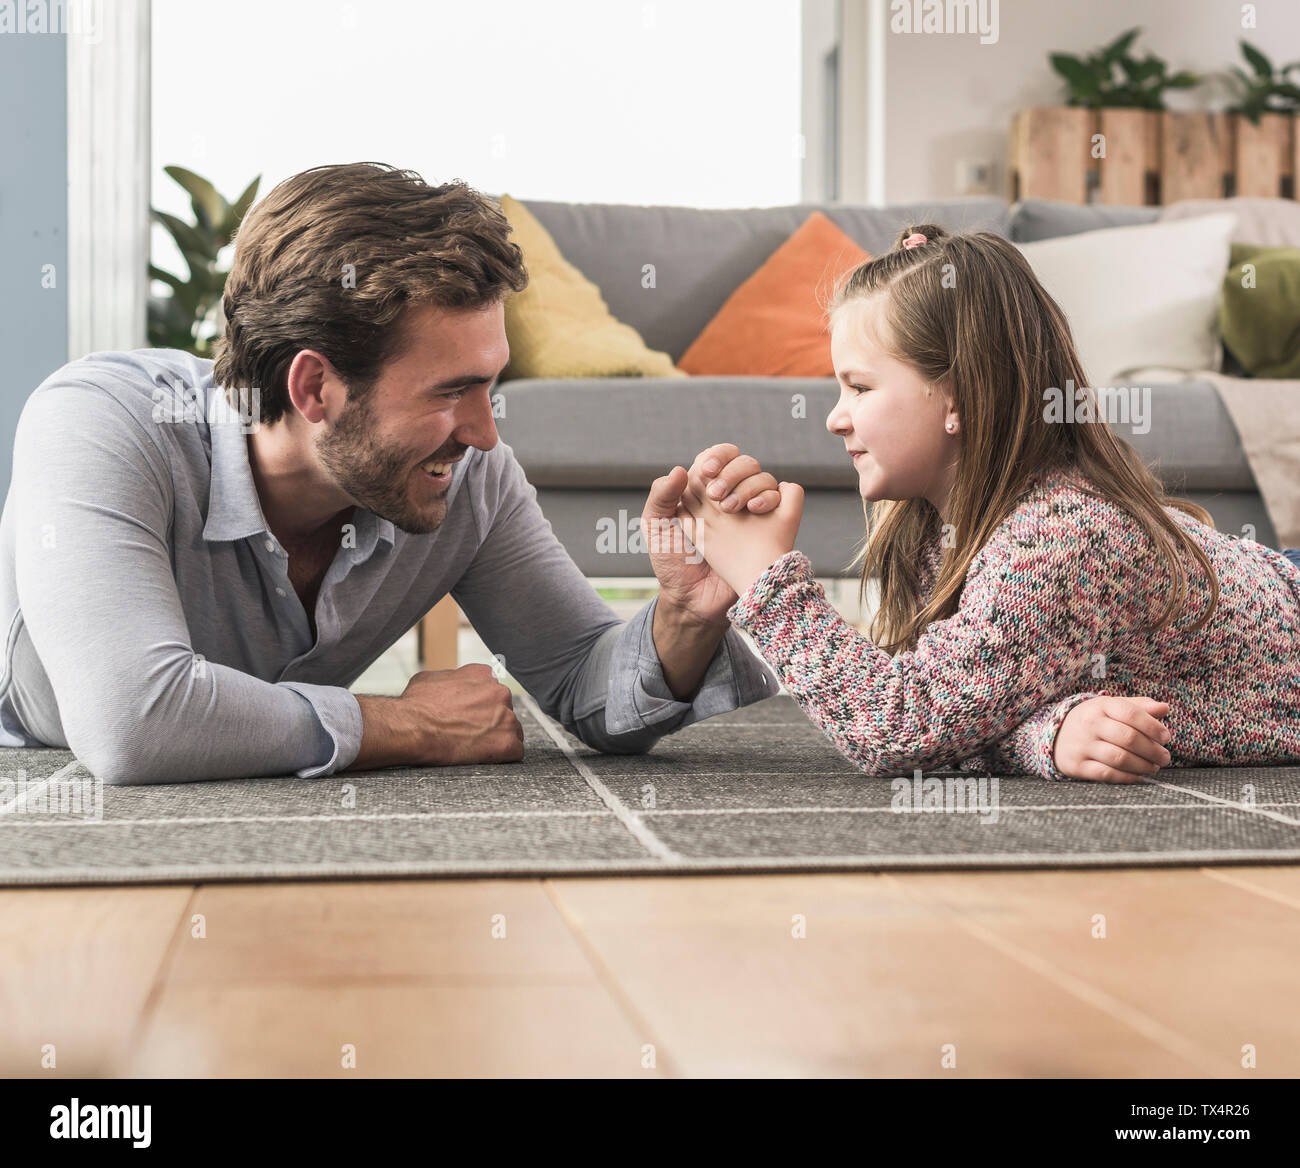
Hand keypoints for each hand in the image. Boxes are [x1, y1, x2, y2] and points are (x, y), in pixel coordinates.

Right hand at [400, 664, 524, 764]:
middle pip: (504, 710)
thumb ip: (453, 677)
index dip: (482, 706)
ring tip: (476, 746)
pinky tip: (485, 756)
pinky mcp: (507, 743)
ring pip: (512, 730)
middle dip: (492, 721)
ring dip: (498, 738)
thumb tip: (455, 681)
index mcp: (484, 675)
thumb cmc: (416, 705)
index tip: (472, 715)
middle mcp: (500, 692)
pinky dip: (503, 756)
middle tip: (471, 732)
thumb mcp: (432, 678)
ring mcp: (506, 718)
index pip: (493, 691)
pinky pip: (515, 751)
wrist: (412, 728)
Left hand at [643, 443, 781, 623]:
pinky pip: (779, 499)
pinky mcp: (766, 527)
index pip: (714, 458)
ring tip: (730, 508)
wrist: (695, 601)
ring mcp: (748, 512)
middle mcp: (726, 497)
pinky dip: (769, 498)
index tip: (706, 471)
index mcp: (699, 492)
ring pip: (762, 477)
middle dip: (733, 470)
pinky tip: (754, 511)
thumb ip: (660, 496)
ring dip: (749, 484)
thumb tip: (681, 469)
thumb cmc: (671, 565)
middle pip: (742, 463)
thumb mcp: (655, 528)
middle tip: (715, 494)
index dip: (715, 457)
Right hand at [1053, 696, 1171, 781]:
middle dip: (1152, 750)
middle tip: (1165, 757)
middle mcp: (1089, 724)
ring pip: (1119, 758)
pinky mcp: (1077, 766)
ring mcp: (1082, 745)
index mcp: (1100, 706)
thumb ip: (1139, 707)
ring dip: (1143, 766)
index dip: (1153, 726)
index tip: (1166, 737)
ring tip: (1154, 767)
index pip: (1131, 713)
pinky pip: (1107, 774)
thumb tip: (1164, 709)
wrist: (1056, 736)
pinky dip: (1127, 777)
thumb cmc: (1094, 721)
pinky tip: (1138, 776)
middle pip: (1128, 738)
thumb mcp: (1111, 707)